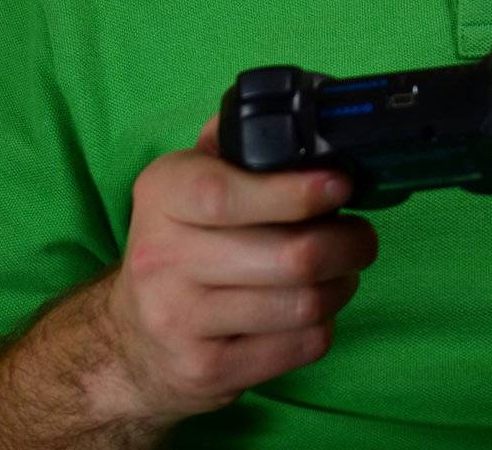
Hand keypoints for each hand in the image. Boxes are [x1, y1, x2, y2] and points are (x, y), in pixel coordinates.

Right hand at [102, 114, 377, 421]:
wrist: (129, 342)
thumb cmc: (179, 243)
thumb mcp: (187, 181)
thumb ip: (233, 144)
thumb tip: (302, 120)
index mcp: (162, 194)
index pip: (227, 194)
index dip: (295, 192)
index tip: (340, 185)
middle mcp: (163, 258)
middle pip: (287, 257)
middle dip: (346, 244)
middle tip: (362, 235)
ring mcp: (181, 321)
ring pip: (301, 304)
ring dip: (341, 284)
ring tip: (343, 270)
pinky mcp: (207, 371)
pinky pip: (298, 346)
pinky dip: (323, 325)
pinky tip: (314, 309)